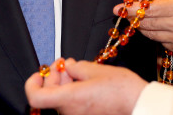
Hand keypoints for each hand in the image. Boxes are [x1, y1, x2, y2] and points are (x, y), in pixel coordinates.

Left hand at [25, 59, 146, 114]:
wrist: (140, 105)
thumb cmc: (122, 90)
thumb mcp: (96, 70)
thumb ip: (75, 67)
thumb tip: (68, 67)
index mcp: (69, 99)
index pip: (35, 98)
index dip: (32, 83)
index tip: (39, 73)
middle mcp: (70, 112)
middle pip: (49, 95)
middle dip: (54, 76)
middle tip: (64, 64)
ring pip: (61, 99)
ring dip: (64, 83)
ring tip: (78, 70)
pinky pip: (72, 105)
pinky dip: (73, 92)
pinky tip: (84, 81)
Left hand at [112, 0, 172, 53]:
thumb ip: (158, 0)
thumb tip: (136, 0)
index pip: (149, 9)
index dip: (132, 9)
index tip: (118, 7)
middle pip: (146, 23)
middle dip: (133, 17)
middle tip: (122, 12)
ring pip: (150, 34)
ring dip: (143, 26)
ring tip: (140, 20)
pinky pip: (159, 41)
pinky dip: (156, 35)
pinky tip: (160, 29)